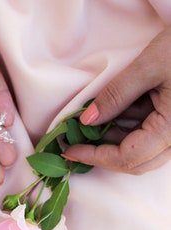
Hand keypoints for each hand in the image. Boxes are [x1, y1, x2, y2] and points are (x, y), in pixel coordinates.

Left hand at [63, 26, 170, 174]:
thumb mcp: (148, 66)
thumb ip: (116, 95)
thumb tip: (86, 120)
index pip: (128, 157)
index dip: (95, 156)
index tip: (70, 150)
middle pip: (133, 161)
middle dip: (100, 153)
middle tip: (73, 142)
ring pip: (137, 150)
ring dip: (109, 140)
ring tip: (84, 125)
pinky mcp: (170, 123)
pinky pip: (143, 135)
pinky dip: (121, 128)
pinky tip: (107, 114)